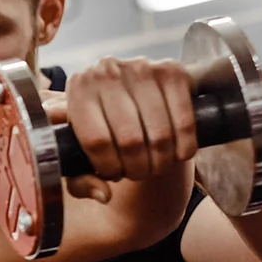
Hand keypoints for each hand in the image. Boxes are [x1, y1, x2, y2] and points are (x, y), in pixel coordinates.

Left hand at [58, 57, 195, 201]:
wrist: (135, 94)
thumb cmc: (103, 129)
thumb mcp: (82, 154)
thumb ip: (81, 181)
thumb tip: (104, 194)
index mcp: (78, 89)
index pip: (96, 141)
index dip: (109, 168)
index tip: (114, 175)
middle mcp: (106, 71)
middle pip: (130, 140)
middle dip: (137, 169)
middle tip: (138, 174)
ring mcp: (141, 67)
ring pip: (159, 134)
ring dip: (161, 161)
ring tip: (155, 166)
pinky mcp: (173, 70)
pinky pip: (184, 121)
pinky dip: (184, 148)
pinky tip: (178, 154)